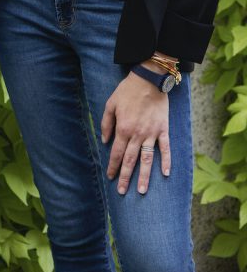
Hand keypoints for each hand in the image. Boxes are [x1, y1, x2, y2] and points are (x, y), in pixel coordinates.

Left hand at [101, 71, 171, 194]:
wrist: (149, 80)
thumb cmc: (127, 91)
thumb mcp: (111, 104)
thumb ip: (106, 123)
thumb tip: (105, 141)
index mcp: (123, 128)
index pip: (117, 153)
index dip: (114, 166)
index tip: (111, 177)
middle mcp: (137, 134)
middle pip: (131, 160)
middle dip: (126, 177)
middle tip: (122, 191)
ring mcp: (152, 134)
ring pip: (147, 159)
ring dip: (144, 176)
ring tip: (141, 191)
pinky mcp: (163, 130)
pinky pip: (165, 149)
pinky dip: (166, 161)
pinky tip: (165, 174)